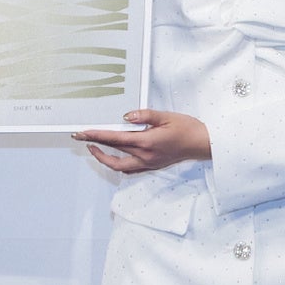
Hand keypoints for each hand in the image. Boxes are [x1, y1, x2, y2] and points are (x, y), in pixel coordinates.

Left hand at [76, 110, 211, 173]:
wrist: (202, 144)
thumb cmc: (187, 128)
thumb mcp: (166, 116)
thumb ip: (144, 115)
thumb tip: (127, 116)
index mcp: (146, 142)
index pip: (114, 139)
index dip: (96, 135)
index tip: (83, 133)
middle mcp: (144, 155)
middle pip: (113, 151)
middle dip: (95, 144)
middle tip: (82, 137)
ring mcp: (148, 163)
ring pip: (119, 165)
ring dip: (104, 158)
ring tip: (94, 149)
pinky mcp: (152, 165)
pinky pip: (130, 169)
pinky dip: (118, 164)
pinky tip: (114, 157)